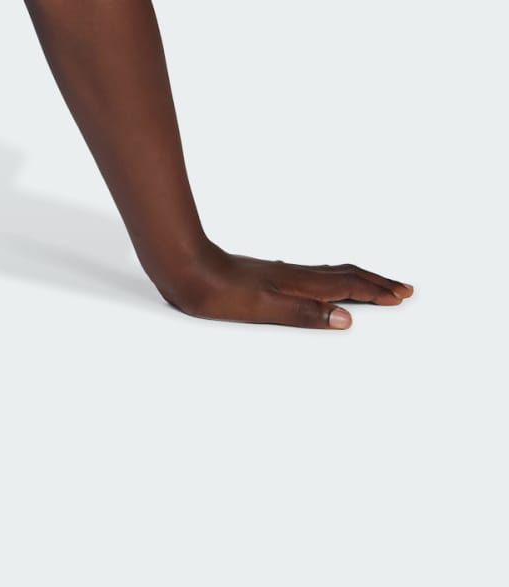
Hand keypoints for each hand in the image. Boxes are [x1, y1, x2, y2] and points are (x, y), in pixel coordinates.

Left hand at [158, 242, 413, 327]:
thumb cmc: (218, 292)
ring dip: (356, 278)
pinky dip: (333, 279)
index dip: (376, 291)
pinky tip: (324, 285)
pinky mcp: (267, 276)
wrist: (183, 267)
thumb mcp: (263, 309)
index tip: (402, 294)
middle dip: (374, 281)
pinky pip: (312, 275)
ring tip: (373, 283)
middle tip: (402, 287)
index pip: (346, 286)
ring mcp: (280, 274)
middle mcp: (292, 275)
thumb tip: (346, 319)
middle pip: (343, 274)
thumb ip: (305, 314)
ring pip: (328, 273)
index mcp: (297, 283)